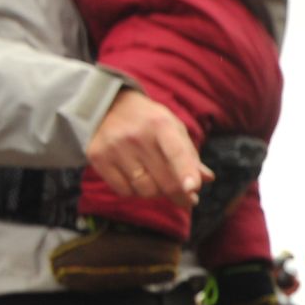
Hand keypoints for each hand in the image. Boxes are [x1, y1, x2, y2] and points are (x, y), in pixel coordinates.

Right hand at [86, 89, 211, 206]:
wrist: (107, 105)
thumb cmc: (149, 122)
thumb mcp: (172, 129)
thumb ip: (189, 155)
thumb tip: (207, 179)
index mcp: (160, 124)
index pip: (176, 152)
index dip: (185, 172)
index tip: (193, 189)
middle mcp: (136, 135)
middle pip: (164, 181)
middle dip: (180, 195)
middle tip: (187, 198)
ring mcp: (115, 147)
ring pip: (145, 191)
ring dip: (156, 194)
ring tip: (157, 181)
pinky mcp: (98, 157)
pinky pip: (124, 191)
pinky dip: (135, 192)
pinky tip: (136, 178)